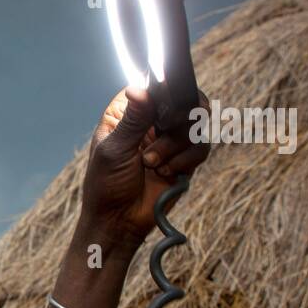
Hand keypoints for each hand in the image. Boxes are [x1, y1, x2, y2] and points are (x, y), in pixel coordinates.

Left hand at [78, 85, 211, 248]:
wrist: (119, 222)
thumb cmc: (106, 186)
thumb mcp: (115, 150)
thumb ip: (133, 120)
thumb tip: (140, 88)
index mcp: (127, 112)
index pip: (153, 85)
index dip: (166, 87)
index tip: (168, 101)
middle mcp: (151, 121)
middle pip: (183, 100)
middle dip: (177, 119)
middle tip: (165, 130)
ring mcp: (170, 139)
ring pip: (195, 124)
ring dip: (175, 146)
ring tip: (152, 164)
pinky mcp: (185, 158)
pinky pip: (201, 147)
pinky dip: (186, 160)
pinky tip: (166, 173)